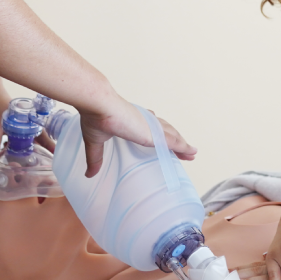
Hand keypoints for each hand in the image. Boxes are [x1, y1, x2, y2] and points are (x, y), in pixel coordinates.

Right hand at [79, 99, 195, 176]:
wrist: (99, 105)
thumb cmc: (95, 116)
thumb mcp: (95, 141)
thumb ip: (95, 158)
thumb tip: (89, 174)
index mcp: (132, 120)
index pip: (150, 126)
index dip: (158, 132)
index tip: (163, 139)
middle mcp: (145, 120)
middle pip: (165, 130)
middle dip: (174, 139)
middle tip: (183, 149)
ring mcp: (151, 126)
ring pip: (172, 136)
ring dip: (182, 144)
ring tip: (191, 153)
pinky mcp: (154, 133)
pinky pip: (174, 142)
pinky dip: (184, 147)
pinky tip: (192, 152)